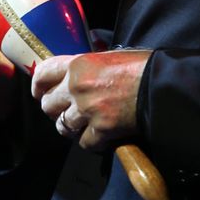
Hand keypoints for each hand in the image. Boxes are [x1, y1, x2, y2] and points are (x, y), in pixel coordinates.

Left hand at [31, 49, 150, 150]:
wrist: (161, 85)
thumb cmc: (140, 67)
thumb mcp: (108, 56)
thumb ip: (87, 65)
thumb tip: (76, 71)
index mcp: (78, 64)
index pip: (43, 73)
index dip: (38, 85)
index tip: (39, 92)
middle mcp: (77, 87)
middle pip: (48, 105)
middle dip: (55, 111)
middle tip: (65, 112)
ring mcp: (88, 110)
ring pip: (63, 127)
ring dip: (71, 128)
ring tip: (83, 126)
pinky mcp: (101, 129)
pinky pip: (84, 142)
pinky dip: (92, 142)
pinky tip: (102, 136)